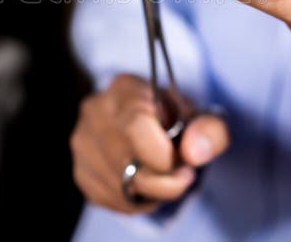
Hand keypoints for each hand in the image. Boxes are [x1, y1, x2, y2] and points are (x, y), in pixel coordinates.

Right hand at [70, 74, 228, 212]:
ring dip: (152, 193)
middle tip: (182, 174)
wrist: (149, 125)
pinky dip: (137, 200)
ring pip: (120, 187)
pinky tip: (145, 182)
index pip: (136, 127)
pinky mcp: (81, 171)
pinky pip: (113, 200)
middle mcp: (95, 111)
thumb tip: (194, 153)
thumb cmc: (176, 120)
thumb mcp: (202, 118)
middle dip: (164, 181)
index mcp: (124, 88)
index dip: (163, 155)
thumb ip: (209, 130)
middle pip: (127, 163)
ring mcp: (82, 142)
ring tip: (163, 174)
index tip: (184, 163)